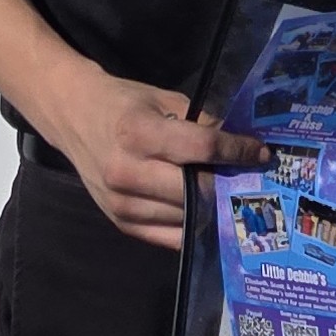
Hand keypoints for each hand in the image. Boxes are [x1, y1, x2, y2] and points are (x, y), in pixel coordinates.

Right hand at [55, 69, 269, 249]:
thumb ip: (200, 123)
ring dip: (211, 206)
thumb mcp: (164, 99)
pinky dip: (191, 224)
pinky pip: (169, 236)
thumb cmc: (124, 104)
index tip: (260, 152)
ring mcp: (121, 202)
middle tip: (248, 175)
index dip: (236, 150)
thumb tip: (240, 144)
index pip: (201, 147)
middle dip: (227, 182)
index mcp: (139, 132)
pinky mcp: (120, 222)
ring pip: (185, 216)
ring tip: (228, 191)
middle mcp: (127, 172)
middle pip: (196, 189)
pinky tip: (204, 209)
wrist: (74, 117)